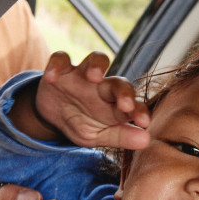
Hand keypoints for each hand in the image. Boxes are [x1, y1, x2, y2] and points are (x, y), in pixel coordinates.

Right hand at [33, 51, 150, 148]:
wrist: (54, 116)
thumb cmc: (83, 123)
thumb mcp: (99, 136)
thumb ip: (120, 136)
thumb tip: (146, 140)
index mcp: (115, 106)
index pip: (133, 106)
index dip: (140, 112)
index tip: (144, 123)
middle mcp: (103, 87)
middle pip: (119, 82)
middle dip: (123, 92)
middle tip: (126, 105)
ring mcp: (83, 75)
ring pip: (96, 59)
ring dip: (97, 65)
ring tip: (94, 77)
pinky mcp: (62, 69)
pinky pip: (60, 59)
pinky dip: (56, 66)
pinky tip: (52, 78)